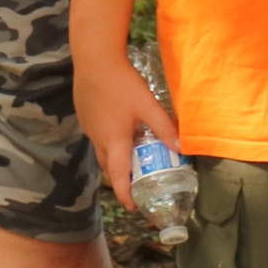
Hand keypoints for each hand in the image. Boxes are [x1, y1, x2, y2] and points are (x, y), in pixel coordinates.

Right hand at [73, 47, 178, 206]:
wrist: (94, 60)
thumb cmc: (122, 84)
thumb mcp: (148, 106)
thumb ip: (164, 127)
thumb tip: (182, 147)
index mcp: (114, 140)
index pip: (118, 176)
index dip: (126, 193)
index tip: (133, 207)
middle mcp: (98, 138)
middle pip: (108, 166)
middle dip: (121, 178)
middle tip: (136, 183)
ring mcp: (89, 127)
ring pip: (102, 151)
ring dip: (115, 160)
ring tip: (132, 159)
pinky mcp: (85, 116)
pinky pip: (98, 137)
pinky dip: (109, 143)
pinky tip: (121, 131)